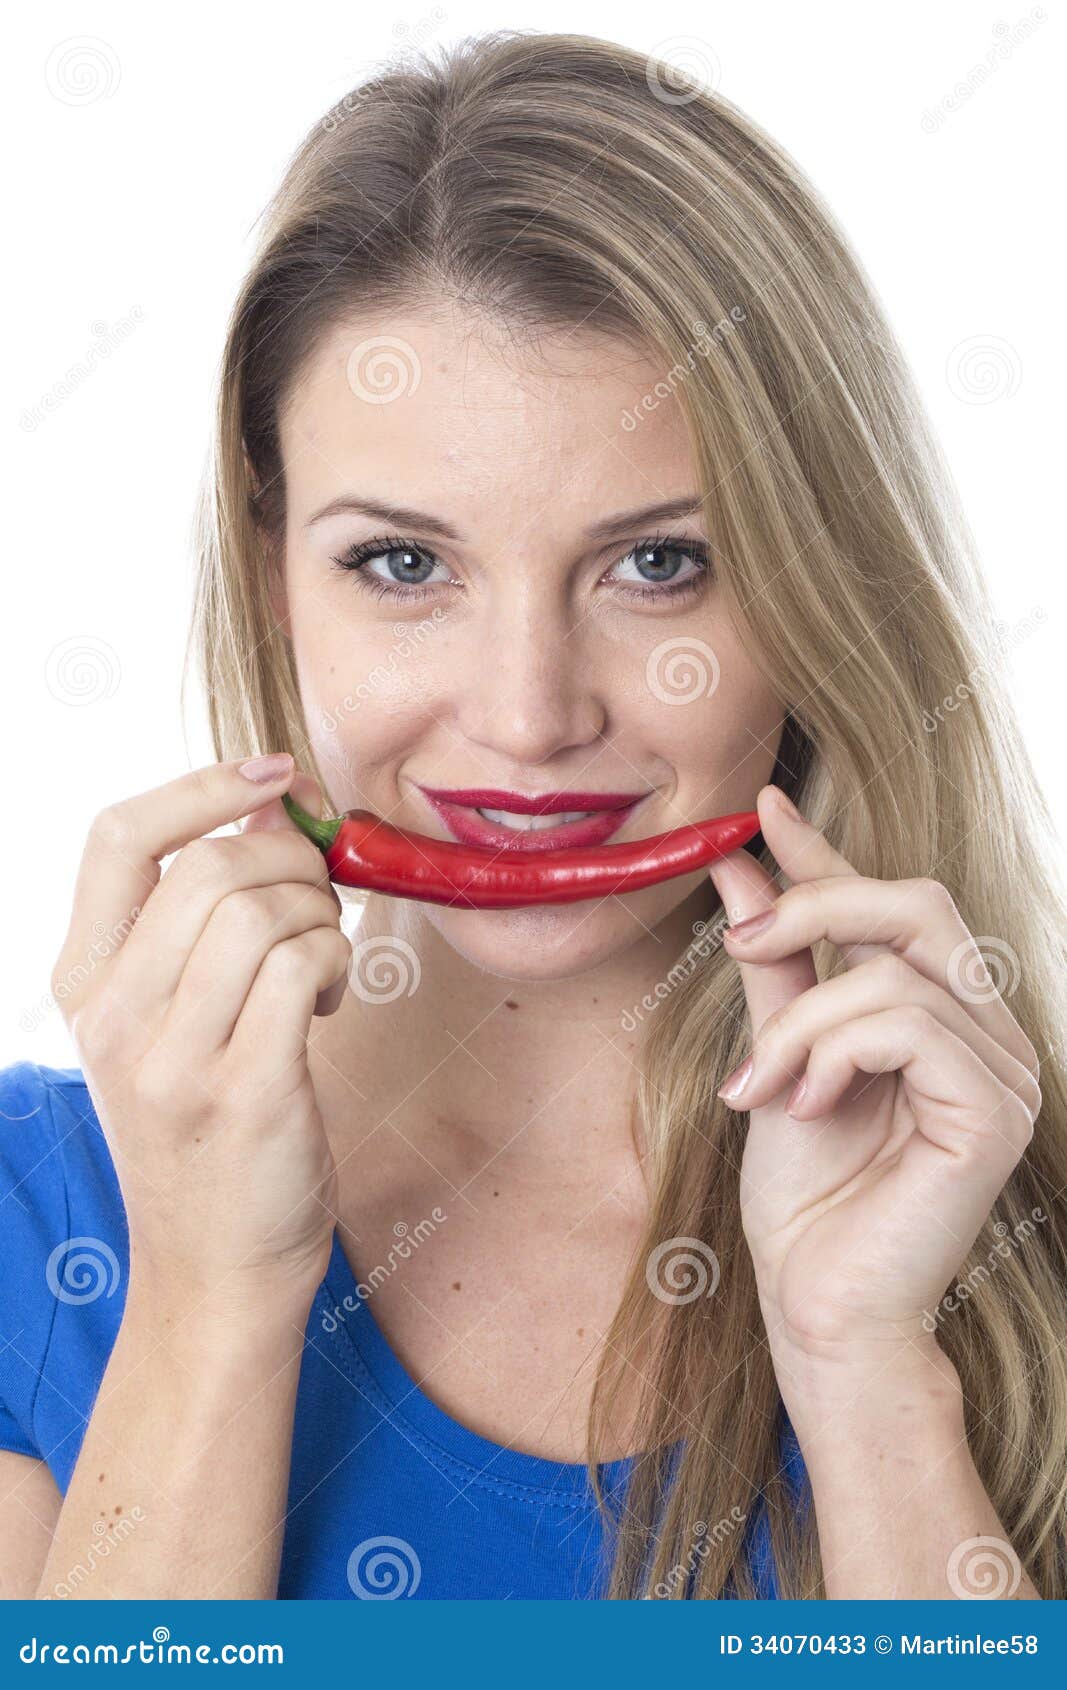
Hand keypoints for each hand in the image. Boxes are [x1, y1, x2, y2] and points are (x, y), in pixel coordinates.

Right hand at [49, 757, 352, 1318]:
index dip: (200, 783)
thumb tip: (269, 804)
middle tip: (319, 897)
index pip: (116, 838)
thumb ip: (197, 924)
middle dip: (290, 859)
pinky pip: (302, 966)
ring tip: (322, 958)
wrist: (212, 1273)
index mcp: (84, 985)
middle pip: (209, 866)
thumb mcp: (167, 1024)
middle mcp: (114, 1018)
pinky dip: (336, 958)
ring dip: (319, 914)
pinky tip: (332, 995)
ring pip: (259, 910)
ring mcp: (173, 1060)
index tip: (273, 772)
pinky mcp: (245, 1094)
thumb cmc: (204, 1133)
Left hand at [706, 784, 1040, 1375]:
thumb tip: (740, 865)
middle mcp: (987, 1033)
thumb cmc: (803, 1196)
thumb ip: (772, 965)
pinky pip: (905, 1024)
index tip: (762, 805)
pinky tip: (804, 1104)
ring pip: (893, 972)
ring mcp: (1002, 1071)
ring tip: (762, 1087)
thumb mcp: (777, 1055)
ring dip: (801, 1022)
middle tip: (741, 942)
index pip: (893, 905)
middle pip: (919, 903)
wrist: (816, 1304)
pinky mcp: (993, 1111)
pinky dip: (832, 1052)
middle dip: (819, 903)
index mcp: (941, 1016)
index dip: (830, 851)